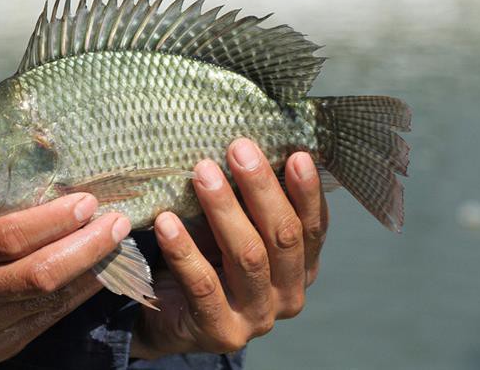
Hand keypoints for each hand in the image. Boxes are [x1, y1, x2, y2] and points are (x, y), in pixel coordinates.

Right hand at [0, 193, 130, 368]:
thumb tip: (54, 187)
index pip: (8, 237)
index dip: (55, 220)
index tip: (88, 202)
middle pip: (39, 274)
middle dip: (87, 247)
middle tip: (117, 223)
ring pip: (51, 299)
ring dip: (92, 270)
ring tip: (117, 243)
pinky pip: (49, 318)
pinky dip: (79, 293)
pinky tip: (98, 272)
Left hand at [131, 138, 327, 357]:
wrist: (172, 318)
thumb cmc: (208, 259)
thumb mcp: (233, 227)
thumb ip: (247, 202)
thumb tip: (244, 148)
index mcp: (301, 266)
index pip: (313, 226)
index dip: (306, 191)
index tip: (295, 154)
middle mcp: (289, 294)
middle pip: (283, 237)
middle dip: (261, 189)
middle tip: (238, 149)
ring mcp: (258, 317)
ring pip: (248, 256)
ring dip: (224, 210)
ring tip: (202, 173)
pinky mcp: (222, 331)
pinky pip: (203, 285)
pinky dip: (184, 249)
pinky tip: (166, 221)